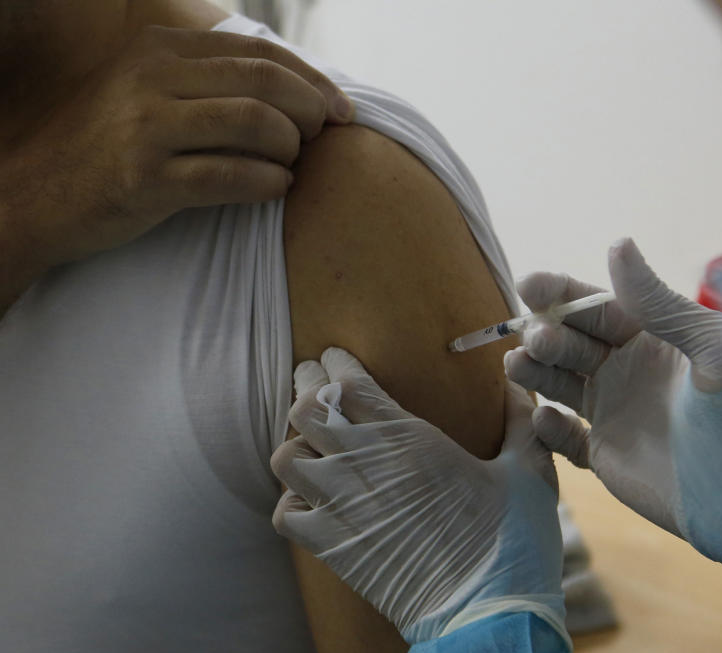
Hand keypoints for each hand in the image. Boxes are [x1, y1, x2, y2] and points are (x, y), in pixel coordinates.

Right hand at [1, 24, 353, 271]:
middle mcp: (152, 78)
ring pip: (253, 123)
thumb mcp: (151, 93)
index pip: (258, 52)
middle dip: (310, 110)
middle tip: (323, 136)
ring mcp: (146, 127)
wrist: (41, 195)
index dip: (312, 79)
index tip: (341, 109)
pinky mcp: (145, 179)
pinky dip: (268, 182)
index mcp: (160, 50)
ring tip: (290, 164)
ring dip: (290, 147)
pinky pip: (231, 175)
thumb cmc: (114, 148)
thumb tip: (297, 90)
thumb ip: (210, 82)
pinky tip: (275, 188)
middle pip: (263, 81)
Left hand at [271, 348, 568, 645]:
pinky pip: (285, 512)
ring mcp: (343, 507)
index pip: (348, 383)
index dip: (335, 364)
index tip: (335, 357)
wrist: (489, 613)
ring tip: (317, 445)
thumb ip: (520, 421)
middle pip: (304, 408)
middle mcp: (366, 465)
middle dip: (306, 390)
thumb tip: (516, 385)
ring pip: (286, 456)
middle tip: (315, 387)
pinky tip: (315, 498)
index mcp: (411, 439)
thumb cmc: (513, 540)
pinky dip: (292, 500)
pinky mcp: (333, 549)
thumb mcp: (530, 471)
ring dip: (298, 445)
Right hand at [506, 237, 721, 568]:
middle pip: (572, 342)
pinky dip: (550, 429)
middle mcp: (630, 369)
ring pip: (560, 384)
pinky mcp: (606, 456)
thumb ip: (661, 303)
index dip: (562, 293)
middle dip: (547, 334)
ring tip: (518, 366)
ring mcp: (615, 412)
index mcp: (657, 338)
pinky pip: (565, 438)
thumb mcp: (715, 350)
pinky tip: (547, 420)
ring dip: (536, 373)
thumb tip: (617, 244)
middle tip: (536, 339)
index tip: (528, 284)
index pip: (600, 306)